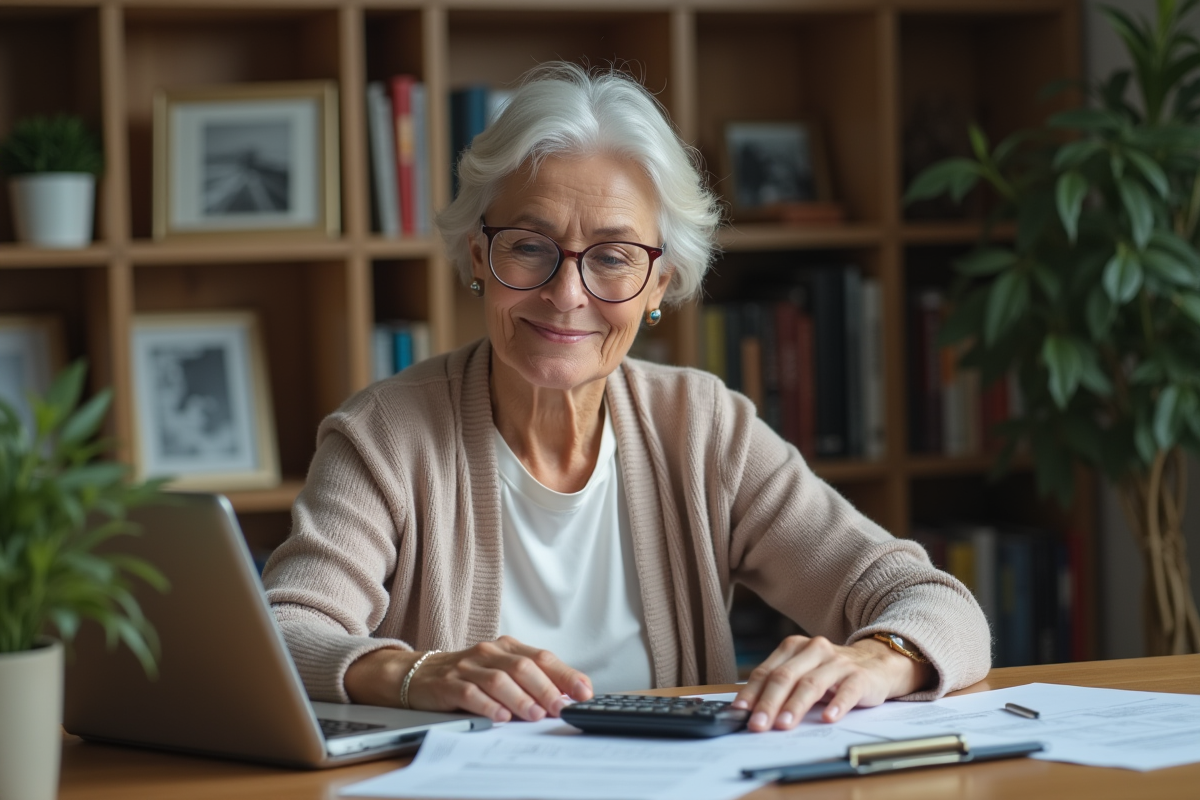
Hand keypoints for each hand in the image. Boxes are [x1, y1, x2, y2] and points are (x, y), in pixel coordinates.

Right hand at [344, 636, 592, 722]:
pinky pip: (470, 693)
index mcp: (507, 648)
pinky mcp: (447, 684)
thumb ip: (531, 681)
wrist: (416, 674)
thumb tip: (568, 697)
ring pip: (500, 680)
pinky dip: (488, 705)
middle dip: (546, 688)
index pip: (542, 657)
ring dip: (521, 699)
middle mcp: (489, 653)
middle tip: (561, 708)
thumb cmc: (466, 675)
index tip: (584, 692)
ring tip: (536, 715)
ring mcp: (467, 667)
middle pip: (524, 667)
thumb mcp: (500, 671)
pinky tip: (501, 717)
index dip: (565, 674)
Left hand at [732, 635, 934, 731]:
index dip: (752, 693)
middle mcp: (814, 650)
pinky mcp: (860, 676)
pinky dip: (837, 704)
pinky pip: (847, 690)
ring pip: (811, 683)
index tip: (740, 712)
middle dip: (768, 703)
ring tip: (784, 725)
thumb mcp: (803, 672)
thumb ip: (780, 687)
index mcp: (794, 648)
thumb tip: (750, 713)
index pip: (766, 671)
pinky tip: (829, 718)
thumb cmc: (831, 673)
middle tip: (758, 725)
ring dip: (795, 706)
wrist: (876, 662)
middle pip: (785, 677)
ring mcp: (837, 662)